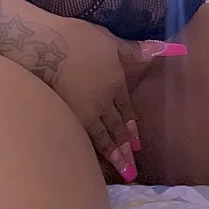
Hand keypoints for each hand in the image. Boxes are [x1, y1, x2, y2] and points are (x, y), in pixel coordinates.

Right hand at [52, 18, 183, 182]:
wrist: (47, 48)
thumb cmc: (78, 37)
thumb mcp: (109, 39)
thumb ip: (133, 49)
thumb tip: (161, 49)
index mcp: (115, 81)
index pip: (126, 107)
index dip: (131, 124)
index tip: (136, 142)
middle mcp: (104, 101)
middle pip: (116, 126)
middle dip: (125, 146)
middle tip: (132, 165)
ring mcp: (85, 111)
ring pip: (102, 136)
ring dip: (114, 154)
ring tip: (122, 170)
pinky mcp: (67, 115)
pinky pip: (83, 136)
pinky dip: (91, 150)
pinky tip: (92, 158)